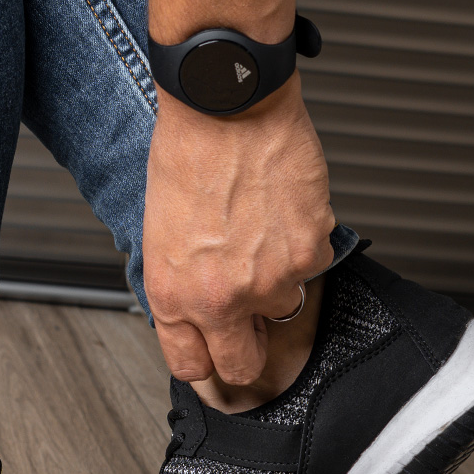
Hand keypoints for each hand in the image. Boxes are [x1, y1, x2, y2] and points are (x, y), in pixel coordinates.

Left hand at [143, 74, 335, 385]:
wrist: (226, 107)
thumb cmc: (187, 156)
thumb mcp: (161, 237)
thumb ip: (182, 286)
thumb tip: (200, 313)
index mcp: (174, 295)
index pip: (190, 365)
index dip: (204, 361)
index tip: (213, 355)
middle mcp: (220, 298)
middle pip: (243, 366)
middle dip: (247, 350)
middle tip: (249, 322)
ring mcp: (270, 281)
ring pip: (284, 308)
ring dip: (276, 283)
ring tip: (259, 235)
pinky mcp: (310, 254)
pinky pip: (312, 266)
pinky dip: (302, 245)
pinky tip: (280, 211)